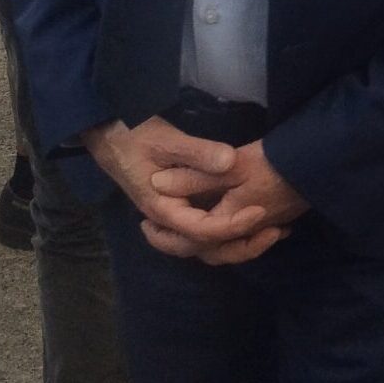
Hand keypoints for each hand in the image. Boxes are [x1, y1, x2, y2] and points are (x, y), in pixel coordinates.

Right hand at [83, 117, 302, 264]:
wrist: (107, 133)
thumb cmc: (133, 135)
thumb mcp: (166, 140)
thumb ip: (197, 153)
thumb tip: (232, 162)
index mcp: (163, 210)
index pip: (202, 231)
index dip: (233, 225)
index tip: (260, 210)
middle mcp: (166, 222)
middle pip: (204, 249)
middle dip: (241, 246)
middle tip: (276, 231)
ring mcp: (171, 217)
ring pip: (203, 244)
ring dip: (235, 242)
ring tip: (270, 232)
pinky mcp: (177, 209)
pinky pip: (202, 229)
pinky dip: (225, 230)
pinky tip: (249, 221)